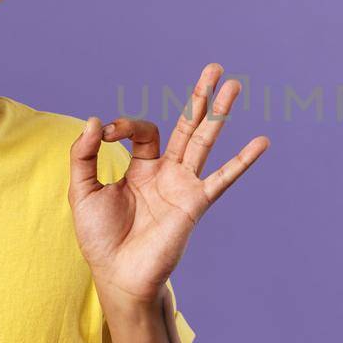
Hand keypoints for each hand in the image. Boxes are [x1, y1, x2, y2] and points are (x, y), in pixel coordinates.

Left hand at [68, 63, 268, 306]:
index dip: (123, 125)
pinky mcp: (194, 202)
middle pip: (188, 126)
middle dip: (199, 97)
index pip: (142, 131)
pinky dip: (242, 161)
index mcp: (141, 168)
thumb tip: (95, 121)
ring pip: (205, 141)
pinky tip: (261, 142)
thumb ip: (83, 155)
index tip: (105, 134)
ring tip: (235, 85)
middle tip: (215, 67)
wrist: (118, 275)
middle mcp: (167, 172)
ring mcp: (183, 185)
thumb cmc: (100, 239)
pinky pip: (222, 178)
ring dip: (219, 113)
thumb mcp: (82, 191)